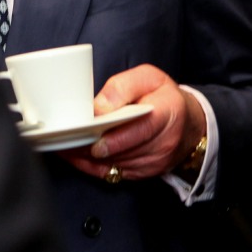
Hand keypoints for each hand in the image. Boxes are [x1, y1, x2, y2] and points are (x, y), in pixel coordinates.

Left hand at [59, 64, 205, 182]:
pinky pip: (115, 174)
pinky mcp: (144, 173)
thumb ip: (123, 86)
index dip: (118, 138)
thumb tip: (99, 106)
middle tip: (67, 142)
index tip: (96, 142)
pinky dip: (92, 167)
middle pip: (126, 150)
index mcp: (168, 111)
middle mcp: (164, 141)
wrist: (187, 124)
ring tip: (64, 146)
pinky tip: (75, 157)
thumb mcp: (149, 77)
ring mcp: (155, 161)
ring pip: (117, 164)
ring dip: (89, 158)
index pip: (143, 128)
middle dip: (95, 147)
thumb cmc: (164, 97)